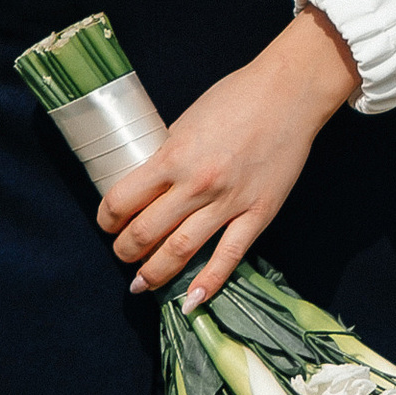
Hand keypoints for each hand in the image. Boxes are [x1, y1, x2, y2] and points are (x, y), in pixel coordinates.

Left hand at [96, 7, 361, 304]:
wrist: (289, 93)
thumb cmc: (238, 97)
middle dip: (126, 250)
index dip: (106, 218)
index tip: (106, 223)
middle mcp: (196, 184)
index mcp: (173, 156)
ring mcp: (229, 202)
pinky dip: (208, 282)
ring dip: (154, 272)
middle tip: (122, 254)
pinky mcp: (258, 213)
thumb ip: (170, 154)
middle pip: (145, 231)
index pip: (121, 199)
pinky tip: (192, 301)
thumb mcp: (188, 120)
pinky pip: (229, 256)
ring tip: (141, 284)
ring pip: (180, 250)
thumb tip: (152, 182)